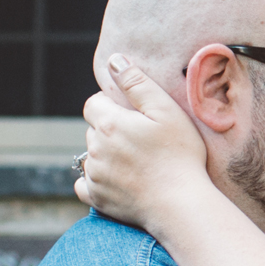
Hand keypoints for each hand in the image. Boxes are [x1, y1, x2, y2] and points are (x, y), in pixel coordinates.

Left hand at [77, 56, 217, 234]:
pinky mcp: (97, 198)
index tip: (134, 116)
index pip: (93, 103)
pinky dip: (96, 181)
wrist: (180, 204)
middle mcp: (95, 149)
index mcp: (108, 124)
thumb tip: (114, 61)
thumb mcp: (165, 111)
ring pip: (91, 156)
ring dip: (106, 155)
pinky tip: (117, 180)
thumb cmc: (179, 155)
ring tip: (136, 162)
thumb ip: (137, 83)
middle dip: (110, 130)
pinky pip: (84, 184)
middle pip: (93, 130)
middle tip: (141, 140)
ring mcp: (94, 175)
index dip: (111, 105)